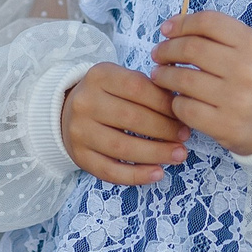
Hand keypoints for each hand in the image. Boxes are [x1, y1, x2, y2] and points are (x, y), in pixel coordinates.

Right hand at [60, 64, 188, 186]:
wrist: (67, 112)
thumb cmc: (107, 96)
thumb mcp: (122, 80)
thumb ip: (148, 89)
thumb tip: (182, 108)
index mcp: (98, 76)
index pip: (137, 88)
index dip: (165, 103)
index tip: (183, 115)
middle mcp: (85, 102)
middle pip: (131, 119)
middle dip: (164, 129)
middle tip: (184, 137)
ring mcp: (79, 131)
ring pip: (122, 147)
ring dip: (156, 153)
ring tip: (178, 155)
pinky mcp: (79, 156)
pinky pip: (110, 171)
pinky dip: (137, 175)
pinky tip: (157, 173)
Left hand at [151, 12, 251, 155]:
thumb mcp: (251, 49)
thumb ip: (219, 35)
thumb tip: (172, 27)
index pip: (208, 22)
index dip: (181, 23)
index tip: (166, 29)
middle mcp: (247, 70)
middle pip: (192, 49)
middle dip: (167, 50)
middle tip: (158, 54)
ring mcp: (237, 100)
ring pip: (184, 79)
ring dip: (164, 76)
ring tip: (160, 75)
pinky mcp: (226, 126)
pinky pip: (185, 108)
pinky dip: (175, 102)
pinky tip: (177, 99)